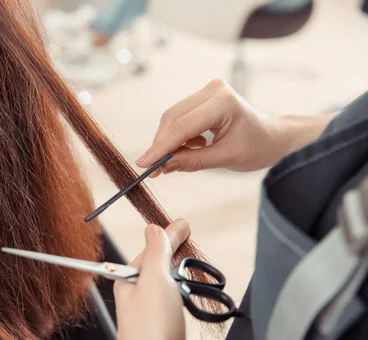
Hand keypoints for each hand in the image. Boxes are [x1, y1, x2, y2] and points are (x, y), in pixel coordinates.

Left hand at [114, 220, 192, 339]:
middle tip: (187, 235)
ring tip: (191, 263)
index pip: (148, 249)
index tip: (185, 224)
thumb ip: (155, 252)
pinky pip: (169, 303)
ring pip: (162, 284)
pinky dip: (180, 293)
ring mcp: (145, 315)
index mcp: (126, 280)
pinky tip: (187, 294)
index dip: (166, 236)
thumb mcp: (154, 279)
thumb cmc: (151, 332)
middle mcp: (133, 296)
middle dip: (171, 251)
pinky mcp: (159, 331)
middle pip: (154, 266)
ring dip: (177, 272)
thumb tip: (153, 227)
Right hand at [136, 79, 335, 173]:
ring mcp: (207, 91)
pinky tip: (192, 148)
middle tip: (153, 169)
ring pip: (173, 118)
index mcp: (223, 102)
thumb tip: (162, 167)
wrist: (274, 136)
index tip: (143, 165)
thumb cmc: (258, 147)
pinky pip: (180, 117)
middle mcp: (213, 90)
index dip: (160, 147)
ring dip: (169, 141)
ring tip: (177, 160)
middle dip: (161, 145)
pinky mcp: (202, 97)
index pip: (181, 127)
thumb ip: (191, 161)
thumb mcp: (225, 159)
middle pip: (172, 118)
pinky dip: (178, 136)